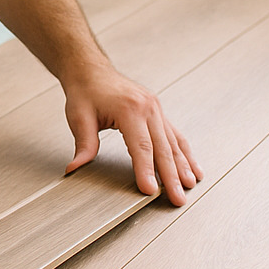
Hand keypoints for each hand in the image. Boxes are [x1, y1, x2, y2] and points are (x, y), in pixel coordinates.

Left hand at [63, 68, 202, 205]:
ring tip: (189, 186)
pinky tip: (192, 168)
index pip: (141, 147)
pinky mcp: (158, 112)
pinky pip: (175, 135)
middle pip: (162, 148)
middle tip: (178, 198)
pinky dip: (184, 153)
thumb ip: (83, 144)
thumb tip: (76, 167)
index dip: (146, 170)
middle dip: (172, 176)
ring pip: (173, 143)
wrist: (92, 70)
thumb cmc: (86, 91)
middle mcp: (148, 107)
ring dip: (183, 166)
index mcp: (129, 108)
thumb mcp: (79, 117)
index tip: (151, 190)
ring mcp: (156, 109)